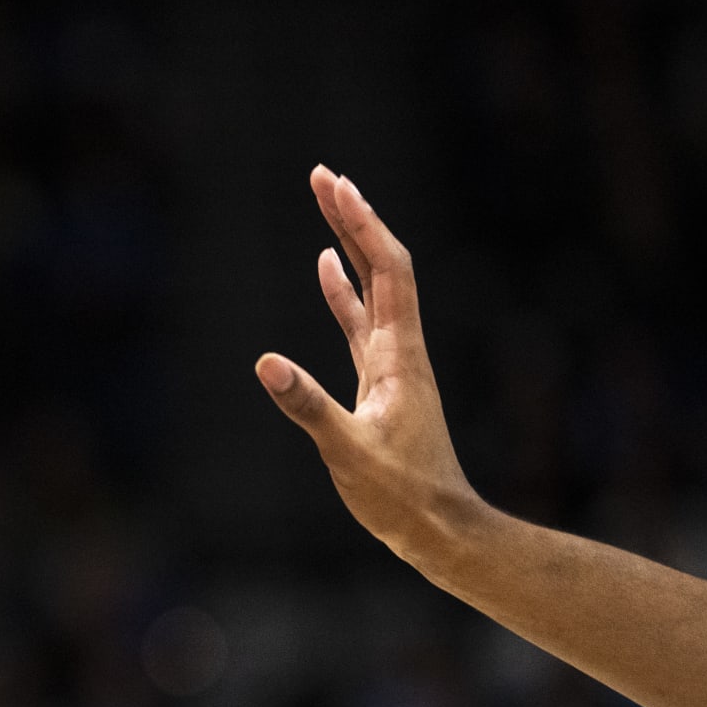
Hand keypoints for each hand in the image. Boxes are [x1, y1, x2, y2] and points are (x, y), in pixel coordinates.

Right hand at [255, 166, 480, 563]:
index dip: (363, 225)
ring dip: (349, 244)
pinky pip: (358, 319)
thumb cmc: (401, 497)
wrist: (441, 530)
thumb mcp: (348, 453)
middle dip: (353, 218)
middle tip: (323, 176)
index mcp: (400, 355)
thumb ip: (308, 407)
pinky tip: (325, 268)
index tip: (336, 185)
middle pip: (382, 266)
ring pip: (371, 288)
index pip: (388, 271)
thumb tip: (265, 362)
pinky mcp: (379, 382)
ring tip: (325, 203)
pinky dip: (341, 289)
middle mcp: (401, 349)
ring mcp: (391, 363)